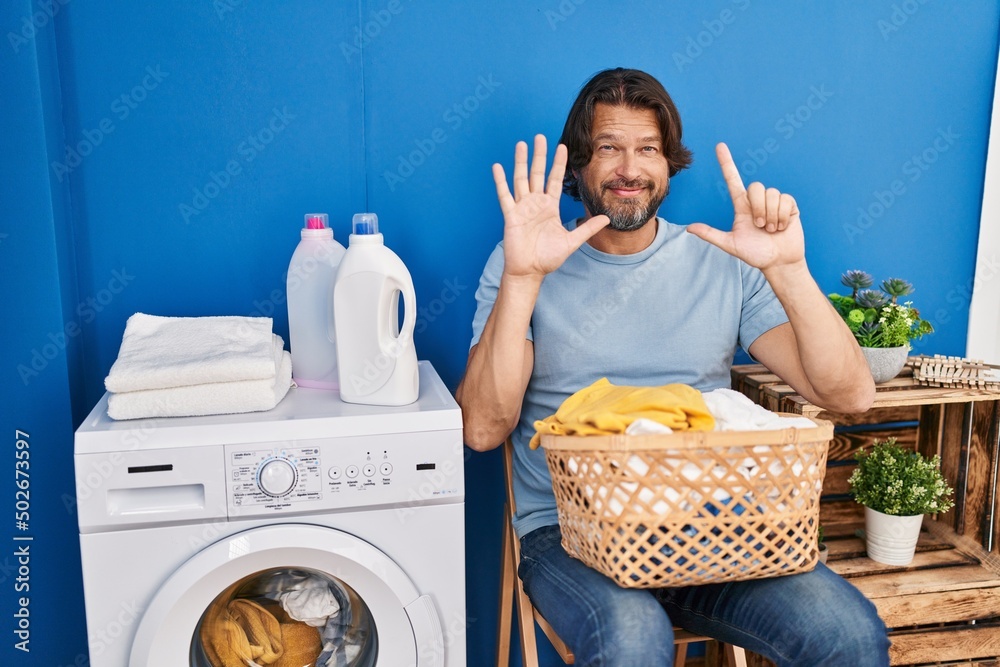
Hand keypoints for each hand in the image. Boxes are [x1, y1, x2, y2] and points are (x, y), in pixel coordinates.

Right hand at [493, 135, 609, 280]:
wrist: (529, 271)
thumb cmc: (548, 258)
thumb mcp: (571, 242)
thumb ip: (587, 229)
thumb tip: (607, 219)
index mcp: (549, 207)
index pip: (555, 180)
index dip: (558, 164)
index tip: (562, 147)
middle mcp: (535, 204)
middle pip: (537, 174)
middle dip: (539, 155)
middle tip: (540, 136)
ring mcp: (522, 208)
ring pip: (520, 179)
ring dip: (520, 162)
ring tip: (521, 144)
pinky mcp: (510, 216)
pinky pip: (505, 196)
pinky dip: (500, 181)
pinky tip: (498, 167)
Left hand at [687, 143, 804, 271]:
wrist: (779, 262)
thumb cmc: (755, 254)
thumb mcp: (731, 244)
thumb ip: (711, 235)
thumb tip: (689, 228)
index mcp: (742, 206)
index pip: (733, 180)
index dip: (727, 163)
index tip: (720, 146)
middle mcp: (757, 201)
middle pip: (756, 187)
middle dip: (758, 209)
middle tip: (760, 226)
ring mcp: (774, 202)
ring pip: (771, 194)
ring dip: (771, 216)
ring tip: (771, 229)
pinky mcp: (789, 205)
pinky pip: (785, 200)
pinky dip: (782, 217)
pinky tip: (782, 227)